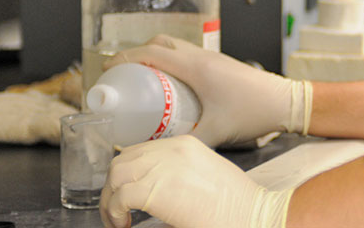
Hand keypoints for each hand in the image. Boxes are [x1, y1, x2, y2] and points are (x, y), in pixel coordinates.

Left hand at [100, 135, 290, 227]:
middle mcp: (171, 150)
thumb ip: (181, 173)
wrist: (253, 214)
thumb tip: (158, 188)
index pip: (140, 151)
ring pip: (116, 176)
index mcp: (185, 144)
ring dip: (110, 200)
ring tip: (117, 219)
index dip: (127, 173)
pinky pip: (119, 198)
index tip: (125, 193)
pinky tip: (123, 224)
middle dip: (113, 186)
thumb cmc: (237, 203)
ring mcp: (163, 167)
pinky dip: (114, 212)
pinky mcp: (155, 190)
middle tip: (116, 209)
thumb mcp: (208, 174)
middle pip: (123, 160)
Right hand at [105, 35, 310, 146]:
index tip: (110, 69)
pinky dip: (173, 63)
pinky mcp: (220, 63)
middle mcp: (202, 56)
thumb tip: (160, 153)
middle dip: (137, 55)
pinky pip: (188, 55)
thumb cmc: (254, 112)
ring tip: (145, 81)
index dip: (125, 58)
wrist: (285, 102)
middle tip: (125, 75)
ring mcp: (212, 57)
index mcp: (197, 67)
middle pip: (160, 42)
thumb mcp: (215, 132)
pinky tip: (172, 87)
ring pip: (175, 46)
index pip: (151, 52)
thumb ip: (187, 144)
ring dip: (156, 56)